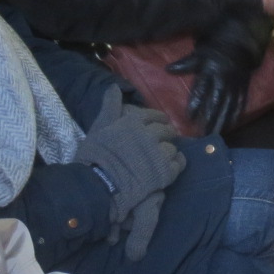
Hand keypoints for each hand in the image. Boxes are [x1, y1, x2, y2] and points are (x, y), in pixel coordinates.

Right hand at [73, 91, 185, 253]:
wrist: (98, 186)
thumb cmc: (94, 157)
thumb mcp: (99, 127)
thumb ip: (110, 107)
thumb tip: (115, 87)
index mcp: (134, 121)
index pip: (154, 116)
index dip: (157, 120)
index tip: (158, 124)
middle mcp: (149, 134)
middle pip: (166, 131)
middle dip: (165, 135)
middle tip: (161, 142)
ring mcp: (159, 154)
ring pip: (172, 147)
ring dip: (168, 151)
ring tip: (162, 156)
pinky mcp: (166, 172)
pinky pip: (179, 164)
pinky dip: (176, 164)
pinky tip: (170, 167)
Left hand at [167, 43, 249, 139]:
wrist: (239, 46)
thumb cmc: (213, 52)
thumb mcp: (199, 55)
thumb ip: (184, 64)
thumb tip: (167, 69)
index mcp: (210, 72)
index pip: (201, 90)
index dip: (195, 104)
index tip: (190, 118)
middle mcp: (223, 81)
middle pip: (216, 102)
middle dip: (210, 119)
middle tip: (203, 134)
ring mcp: (235, 86)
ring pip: (229, 106)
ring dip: (222, 121)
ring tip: (215, 135)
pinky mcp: (244, 89)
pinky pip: (240, 104)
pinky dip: (235, 116)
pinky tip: (231, 126)